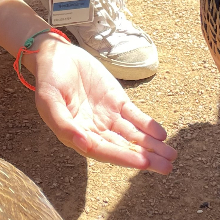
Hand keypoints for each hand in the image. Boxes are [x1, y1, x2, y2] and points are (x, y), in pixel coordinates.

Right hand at [31, 36, 175, 172]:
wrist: (55, 54)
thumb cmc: (48, 79)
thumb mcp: (48, 100)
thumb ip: (63, 124)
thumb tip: (82, 145)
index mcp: (76, 134)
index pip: (103, 151)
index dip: (123, 157)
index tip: (143, 163)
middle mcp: (95, 130)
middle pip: (122, 147)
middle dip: (145, 157)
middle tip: (167, 166)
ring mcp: (107, 116)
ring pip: (132, 135)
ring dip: (151, 146)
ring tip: (171, 155)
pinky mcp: (117, 102)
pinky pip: (135, 116)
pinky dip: (148, 125)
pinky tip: (161, 133)